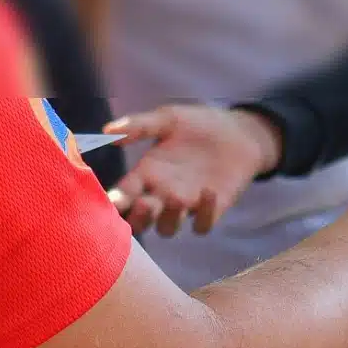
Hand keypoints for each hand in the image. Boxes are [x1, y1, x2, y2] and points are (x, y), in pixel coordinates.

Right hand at [110, 104, 281, 236]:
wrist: (238, 131)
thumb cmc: (198, 124)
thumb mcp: (168, 119)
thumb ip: (140, 125)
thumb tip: (108, 130)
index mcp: (146, 173)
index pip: (124, 193)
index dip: (115, 201)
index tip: (110, 202)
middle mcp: (161, 194)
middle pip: (141, 220)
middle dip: (139, 217)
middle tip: (142, 203)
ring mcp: (186, 205)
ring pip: (167, 227)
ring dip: (168, 218)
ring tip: (175, 198)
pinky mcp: (212, 209)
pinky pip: (202, 225)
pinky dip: (204, 214)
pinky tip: (208, 191)